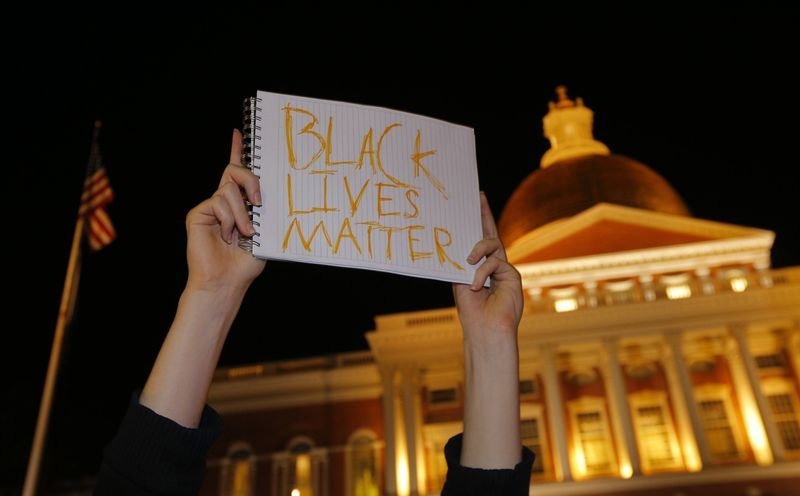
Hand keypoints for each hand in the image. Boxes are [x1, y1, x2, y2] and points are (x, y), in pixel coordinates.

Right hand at [185, 129, 264, 293]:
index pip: (236, 172)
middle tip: (259, 203)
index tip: (240, 132)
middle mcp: (222, 202)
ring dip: (242, 213)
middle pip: (234, 172)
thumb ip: (261, 209)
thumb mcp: (263, 231)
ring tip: (243, 234)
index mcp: (238, 205)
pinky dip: (229, 219)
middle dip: (250, 180)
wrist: (226, 281)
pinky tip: (227, 235)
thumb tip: (264, 192)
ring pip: (229, 190)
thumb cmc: (245, 263)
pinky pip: (218, 202)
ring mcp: (209, 207)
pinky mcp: (197, 213)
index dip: (237, 151)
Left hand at [453, 193, 522, 342]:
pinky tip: (477, 285)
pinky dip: (482, 272)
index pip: (479, 239)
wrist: (486, 329)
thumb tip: (458, 242)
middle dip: (484, 215)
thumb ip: (462, 262)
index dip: (479, 221)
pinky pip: (495, 262)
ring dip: (477, 250)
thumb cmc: (471, 310)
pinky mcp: (512, 275)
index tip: (475, 201)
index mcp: (479, 266)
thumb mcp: (460, 281)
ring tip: (468, 262)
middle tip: (478, 197)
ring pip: (492, 245)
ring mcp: (504, 269)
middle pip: (489, 234)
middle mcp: (493, 265)